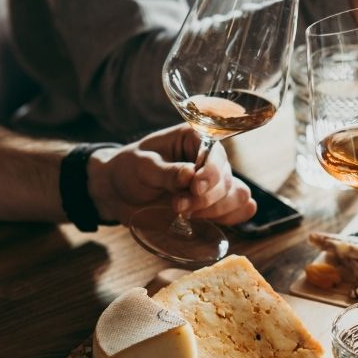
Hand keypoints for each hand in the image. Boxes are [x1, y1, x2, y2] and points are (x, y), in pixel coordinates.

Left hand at [87, 124, 256, 225]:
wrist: (119, 192)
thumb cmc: (129, 170)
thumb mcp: (141, 166)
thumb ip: (166, 172)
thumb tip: (190, 175)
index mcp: (195, 138)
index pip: (216, 153)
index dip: (211, 172)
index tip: (196, 188)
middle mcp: (211, 158)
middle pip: (227, 179)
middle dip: (206, 198)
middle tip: (177, 206)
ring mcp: (216, 182)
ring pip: (237, 196)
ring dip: (215, 210)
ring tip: (184, 213)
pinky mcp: (215, 203)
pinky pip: (238, 210)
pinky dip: (229, 217)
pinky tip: (207, 219)